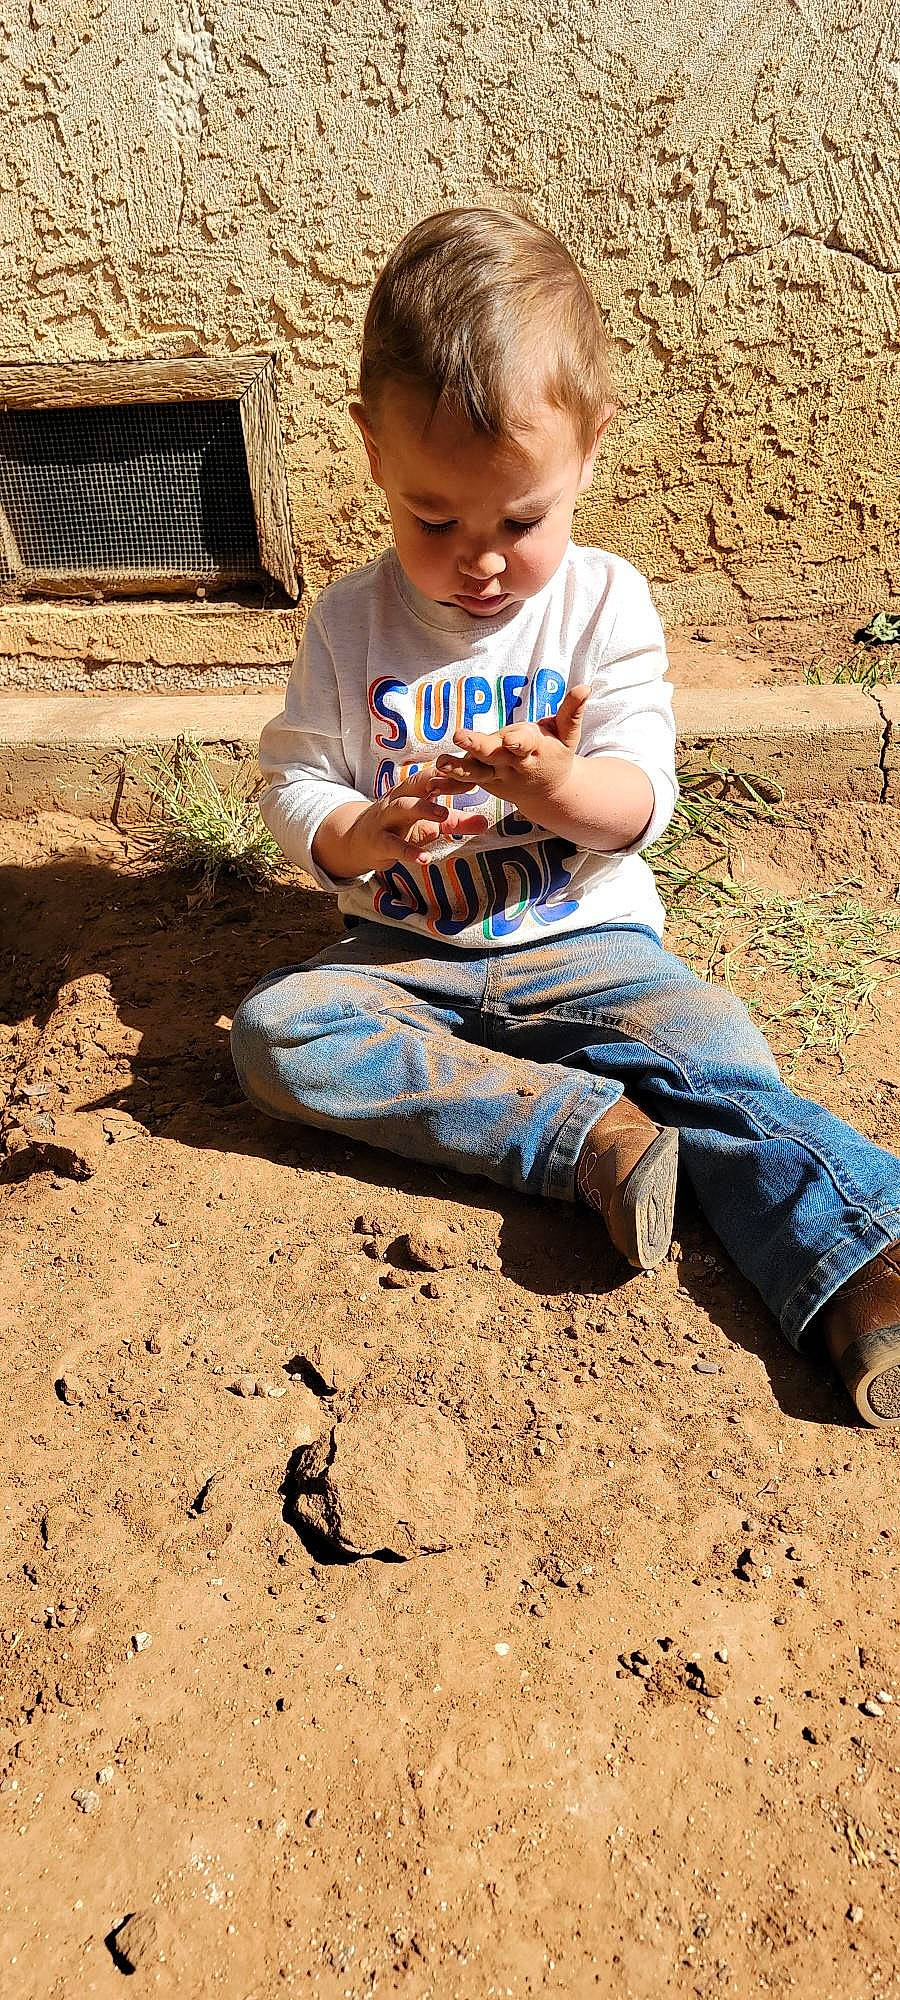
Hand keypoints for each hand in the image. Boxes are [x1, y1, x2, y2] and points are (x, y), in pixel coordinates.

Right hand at [313, 765, 489, 879]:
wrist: (358, 842)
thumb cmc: (399, 828)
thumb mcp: (429, 824)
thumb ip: (456, 822)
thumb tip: (485, 822)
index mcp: (412, 791)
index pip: (434, 775)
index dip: (454, 773)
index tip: (478, 770)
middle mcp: (398, 799)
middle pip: (417, 784)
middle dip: (438, 780)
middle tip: (463, 782)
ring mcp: (386, 819)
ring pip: (403, 807)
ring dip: (423, 809)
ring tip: (444, 815)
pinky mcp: (378, 841)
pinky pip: (394, 845)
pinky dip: (409, 852)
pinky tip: (426, 859)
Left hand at [430, 683, 591, 817]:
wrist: (550, 793)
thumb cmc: (557, 754)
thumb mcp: (568, 734)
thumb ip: (572, 711)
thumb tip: (585, 686)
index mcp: (534, 750)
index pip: (525, 743)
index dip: (518, 740)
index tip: (510, 738)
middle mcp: (512, 764)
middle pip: (493, 755)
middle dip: (477, 746)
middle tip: (460, 736)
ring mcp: (496, 776)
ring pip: (475, 773)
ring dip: (457, 769)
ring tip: (441, 764)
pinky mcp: (484, 782)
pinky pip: (465, 784)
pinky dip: (449, 786)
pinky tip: (431, 782)